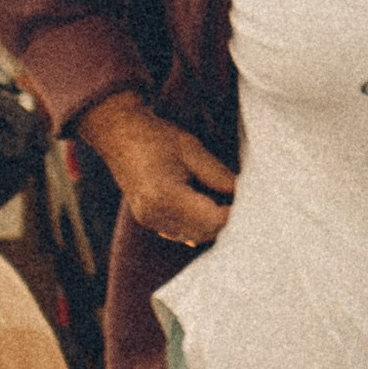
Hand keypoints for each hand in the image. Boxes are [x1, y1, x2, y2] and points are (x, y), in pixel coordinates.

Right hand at [78, 92, 236, 249]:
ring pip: (195, 236)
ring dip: (213, 223)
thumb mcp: (193, 149)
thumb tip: (246, 193)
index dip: (236, 212)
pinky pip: (182, 232)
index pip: (214, 220)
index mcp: (165, 197)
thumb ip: (220, 175)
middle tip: (242, 200)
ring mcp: (149, 221)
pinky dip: (198, 223)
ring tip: (225, 199)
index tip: (250, 199)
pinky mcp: (148, 220)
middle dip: (227, 219)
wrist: (117, 132)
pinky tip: (206, 203)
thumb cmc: (155, 136)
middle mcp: (155, 215)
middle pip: (206, 233)